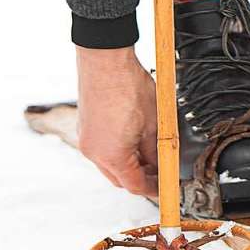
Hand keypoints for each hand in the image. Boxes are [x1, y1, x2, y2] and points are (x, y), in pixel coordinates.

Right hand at [76, 46, 158, 196]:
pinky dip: (118, 151)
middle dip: (141, 178)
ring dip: (129, 164)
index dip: (153, 188)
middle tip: (160, 170)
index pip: (134, 185)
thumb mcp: (154, 124)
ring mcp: (86, 140)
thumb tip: (160, 164)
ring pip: (109, 165)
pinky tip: (133, 139)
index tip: (164, 186)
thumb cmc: (129, 87)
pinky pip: (102, 149)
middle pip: (120, 179)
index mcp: (112, 156)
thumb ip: (156, 150)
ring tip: (149, 152)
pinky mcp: (85, 128)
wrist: (105, 61)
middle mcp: (94, 152)